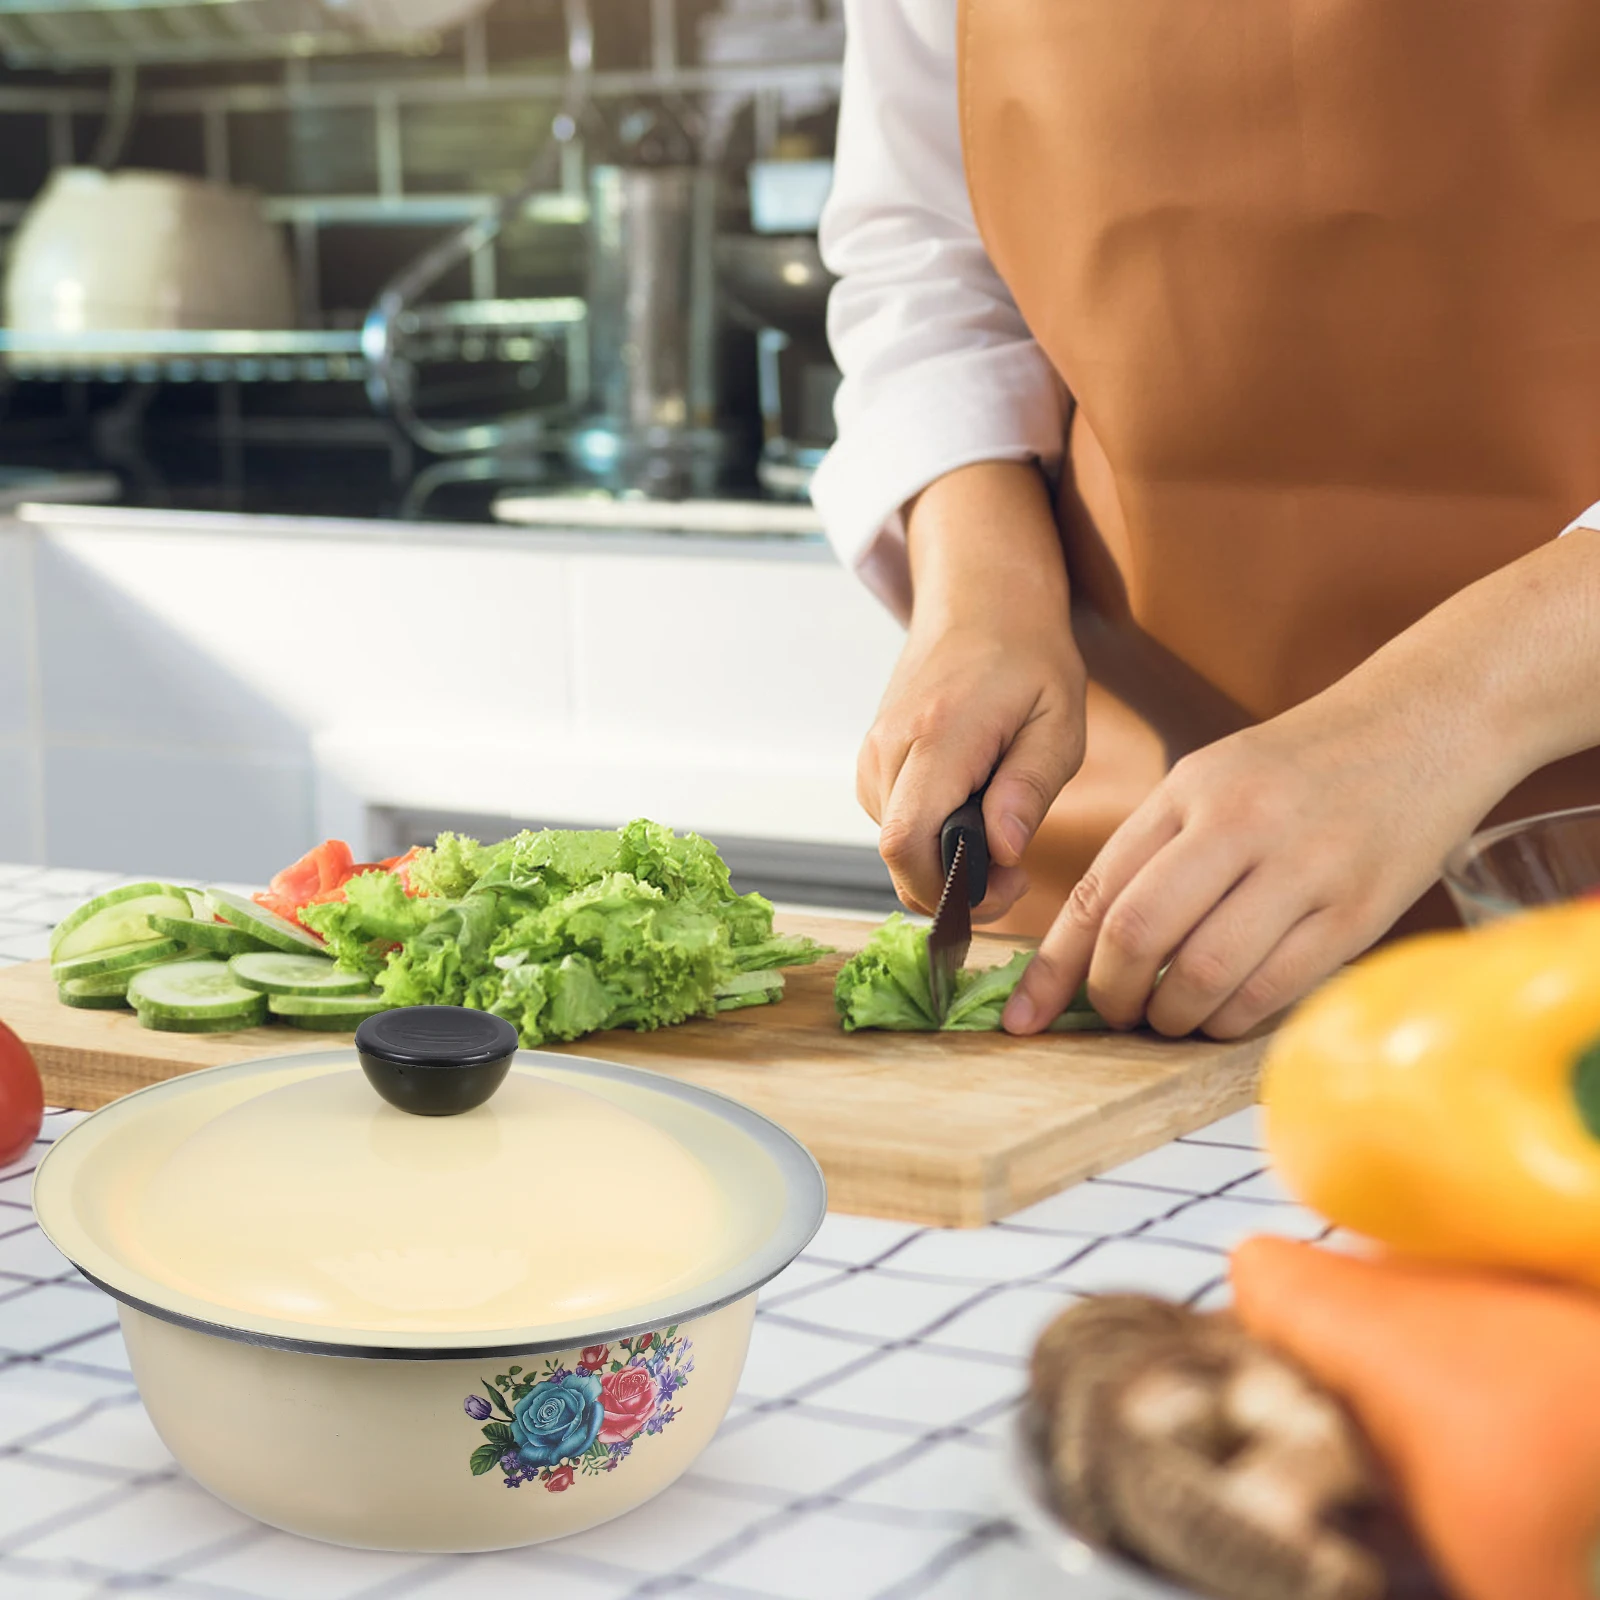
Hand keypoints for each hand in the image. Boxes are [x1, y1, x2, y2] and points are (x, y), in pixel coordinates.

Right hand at [860, 614, 1087, 916]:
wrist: (980, 602)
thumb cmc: (1029, 660)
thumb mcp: (1058, 723)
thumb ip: (1029, 789)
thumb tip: (1002, 853)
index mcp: (938, 736)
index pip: (905, 842)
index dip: (945, 888)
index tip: (1004, 886)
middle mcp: (889, 747)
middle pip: (896, 855)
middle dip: (954, 884)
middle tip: (1014, 872)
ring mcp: (873, 753)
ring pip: (895, 845)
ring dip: (944, 859)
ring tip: (999, 828)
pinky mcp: (873, 759)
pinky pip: (895, 822)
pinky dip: (931, 835)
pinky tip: (971, 810)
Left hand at [1001, 680, 1511, 1040]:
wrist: (1424, 725)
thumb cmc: (1300, 767)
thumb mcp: (1212, 779)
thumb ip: (1153, 850)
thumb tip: (1088, 945)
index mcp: (1190, 790)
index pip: (1099, 890)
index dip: (1053, 964)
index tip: (1023, 1013)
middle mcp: (1240, 825)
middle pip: (1137, 934)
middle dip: (1109, 994)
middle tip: (1112, 1012)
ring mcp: (1302, 869)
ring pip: (1201, 974)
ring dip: (1170, 1017)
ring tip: (1168, 1017)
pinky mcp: (1356, 913)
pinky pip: (1269, 990)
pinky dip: (1229, 1019)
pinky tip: (1221, 1015)